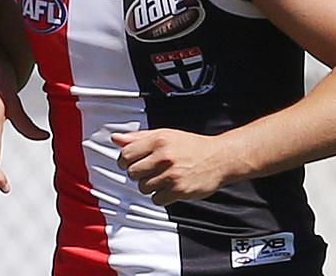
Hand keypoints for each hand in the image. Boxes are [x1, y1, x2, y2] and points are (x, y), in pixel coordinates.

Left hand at [112, 129, 233, 205]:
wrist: (220, 158)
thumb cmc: (190, 146)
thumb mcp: (165, 135)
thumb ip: (139, 137)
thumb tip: (115, 138)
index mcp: (158, 140)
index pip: (126, 154)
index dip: (125, 161)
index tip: (131, 164)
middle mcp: (164, 156)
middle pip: (133, 173)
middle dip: (139, 174)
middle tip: (151, 171)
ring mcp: (172, 174)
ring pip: (143, 188)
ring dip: (150, 186)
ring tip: (163, 178)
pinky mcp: (180, 190)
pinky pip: (157, 199)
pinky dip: (161, 196)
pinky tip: (170, 187)